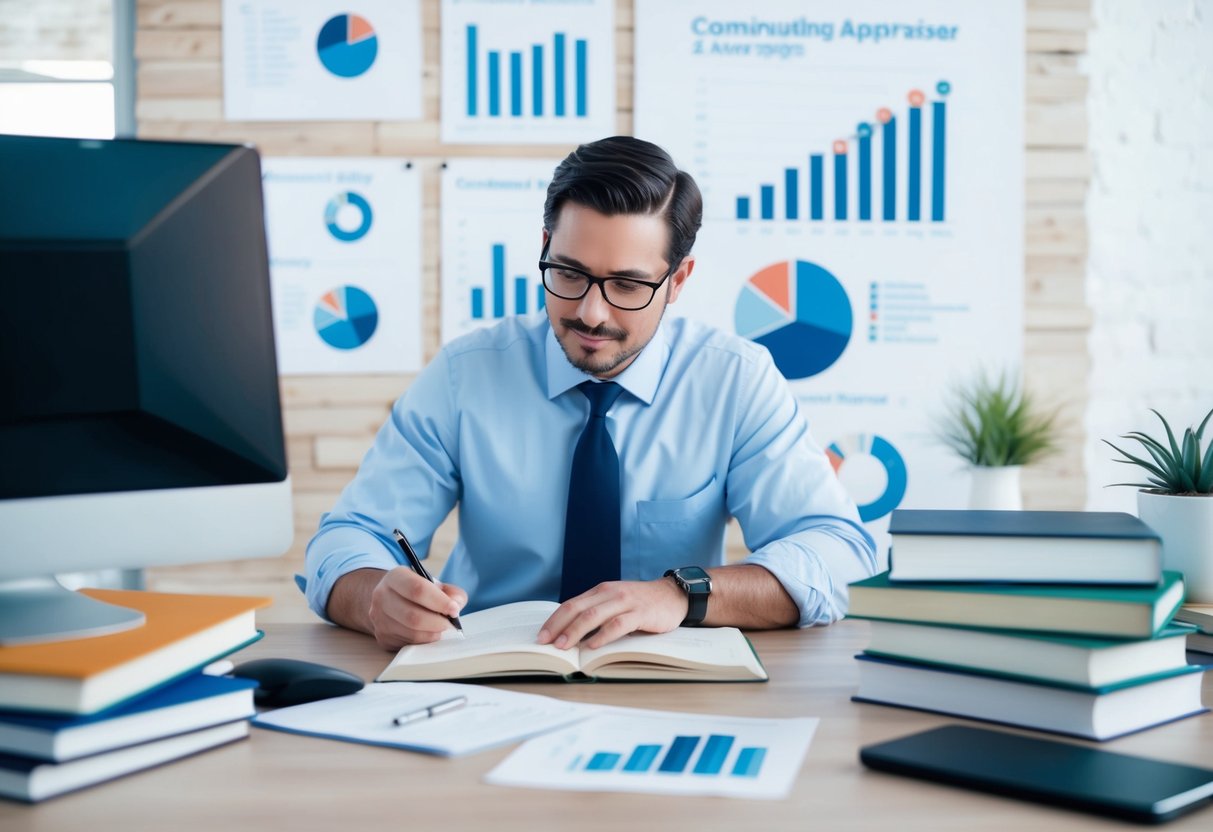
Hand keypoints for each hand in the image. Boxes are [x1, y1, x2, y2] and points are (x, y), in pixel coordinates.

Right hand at [366, 566, 466, 650]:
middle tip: (450, 624)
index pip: (417, 589)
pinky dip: (424, 640)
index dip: (439, 602)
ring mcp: (379, 618)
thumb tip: (456, 605)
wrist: (389, 600)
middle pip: (413, 616)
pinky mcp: (382, 636)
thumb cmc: (416, 592)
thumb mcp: (433, 584)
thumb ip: (451, 592)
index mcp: (396, 576)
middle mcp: (382, 596)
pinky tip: (428, 633)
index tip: (454, 610)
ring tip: (440, 628)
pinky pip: (408, 643)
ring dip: (432, 633)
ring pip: (411, 632)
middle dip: (437, 622)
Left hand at [536, 579, 686, 649]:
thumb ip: (597, 613)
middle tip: (545, 643)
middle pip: (577, 609)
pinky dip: (603, 635)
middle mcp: (610, 593)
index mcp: (600, 591)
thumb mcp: (615, 603)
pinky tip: (593, 646)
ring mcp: (625, 602)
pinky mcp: (641, 613)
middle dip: (558, 627)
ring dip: (575, 632)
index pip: (571, 605)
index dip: (554, 620)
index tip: (541, 636)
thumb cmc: (641, 604)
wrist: (673, 595)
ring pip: (594, 616)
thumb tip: (570, 635)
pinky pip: (618, 624)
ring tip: (564, 646)